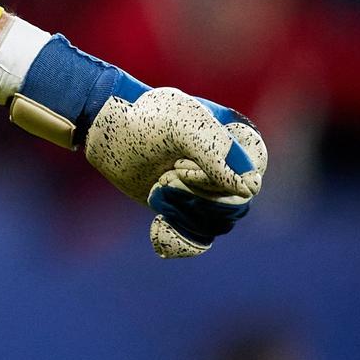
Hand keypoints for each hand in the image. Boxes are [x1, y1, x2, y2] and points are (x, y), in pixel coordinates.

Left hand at [10, 34, 266, 257]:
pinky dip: (181, 239)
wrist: (109, 132)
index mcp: (238, 142)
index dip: (217, 180)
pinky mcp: (187, 208)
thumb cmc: (145, 121)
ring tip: (158, 188)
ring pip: (218, 223)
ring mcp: (209, 191)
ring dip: (184, 211)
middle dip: (197, 196)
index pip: (251, 178)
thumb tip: (246, 189)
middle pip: (235, 206)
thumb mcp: (180, 127)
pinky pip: (200, 238)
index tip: (180, 167)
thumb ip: (214, 154)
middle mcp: (230, 169)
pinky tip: (159, 227)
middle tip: (165, 177)